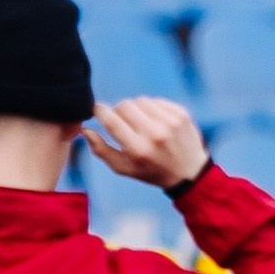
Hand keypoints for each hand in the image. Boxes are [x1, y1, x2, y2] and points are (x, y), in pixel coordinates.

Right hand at [86, 97, 210, 189]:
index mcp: (138, 150)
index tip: (98, 110)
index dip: (100, 111)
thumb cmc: (151, 171)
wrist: (189, 173)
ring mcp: (170, 123)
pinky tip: (156, 122)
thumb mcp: (125, 168)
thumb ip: (102, 150)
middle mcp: (155, 135)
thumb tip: (85, 130)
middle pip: (124, 105)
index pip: (110, 119)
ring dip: (137, 109)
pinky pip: (156, 101)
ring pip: (140, 101)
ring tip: (142, 124)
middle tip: (124, 122)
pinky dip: (152, 109)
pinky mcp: (180, 114)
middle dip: (119, 111)